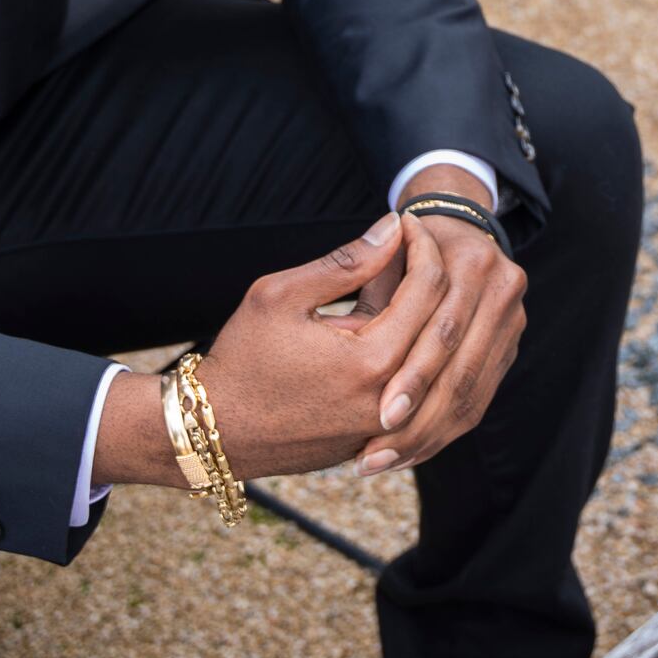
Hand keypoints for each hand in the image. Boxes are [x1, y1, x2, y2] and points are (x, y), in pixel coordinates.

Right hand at [92, 204, 519, 489]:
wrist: (216, 434)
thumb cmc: (242, 361)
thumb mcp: (281, 296)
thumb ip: (345, 262)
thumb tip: (394, 227)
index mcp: (374, 361)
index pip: (430, 289)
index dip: (422, 245)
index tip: (405, 222)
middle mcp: (395, 398)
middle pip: (441, 321)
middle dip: (430, 273)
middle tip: (405, 243)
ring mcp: (390, 424)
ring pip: (431, 354)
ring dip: (422, 310)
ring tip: (389, 276)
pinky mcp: (380, 435)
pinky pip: (413, 383)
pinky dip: (409, 346)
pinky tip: (382, 315)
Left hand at [356, 179, 526, 478]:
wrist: (447, 233)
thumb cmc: (394, 250)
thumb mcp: (374, 259)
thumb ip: (357, 274)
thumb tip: (339, 317)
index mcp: (473, 263)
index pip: (444, 333)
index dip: (414, 377)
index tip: (378, 416)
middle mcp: (504, 290)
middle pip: (462, 371)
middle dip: (418, 421)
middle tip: (372, 457)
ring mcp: (513, 321)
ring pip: (471, 394)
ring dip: (426, 436)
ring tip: (381, 464)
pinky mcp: (508, 347)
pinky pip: (478, 400)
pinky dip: (441, 432)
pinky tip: (406, 455)